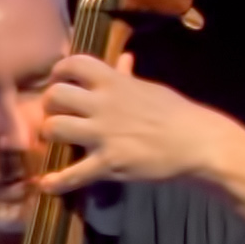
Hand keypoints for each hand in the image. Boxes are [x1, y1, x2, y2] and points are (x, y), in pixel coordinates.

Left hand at [25, 47, 244, 198]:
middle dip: (49, 105)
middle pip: (55, 96)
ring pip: (54, 128)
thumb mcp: (150, 89)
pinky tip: (47, 184)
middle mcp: (104, 104)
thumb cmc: (177, 114)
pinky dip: (56, 182)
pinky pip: (73, 174)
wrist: (197, 142)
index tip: (57, 80)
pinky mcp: (109, 163)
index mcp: (114, 82)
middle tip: (55, 114)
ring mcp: (104, 134)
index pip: (74, 63)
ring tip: (55, 141)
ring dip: (49, 135)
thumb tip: (123, 59)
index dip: (59, 71)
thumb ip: (127, 77)